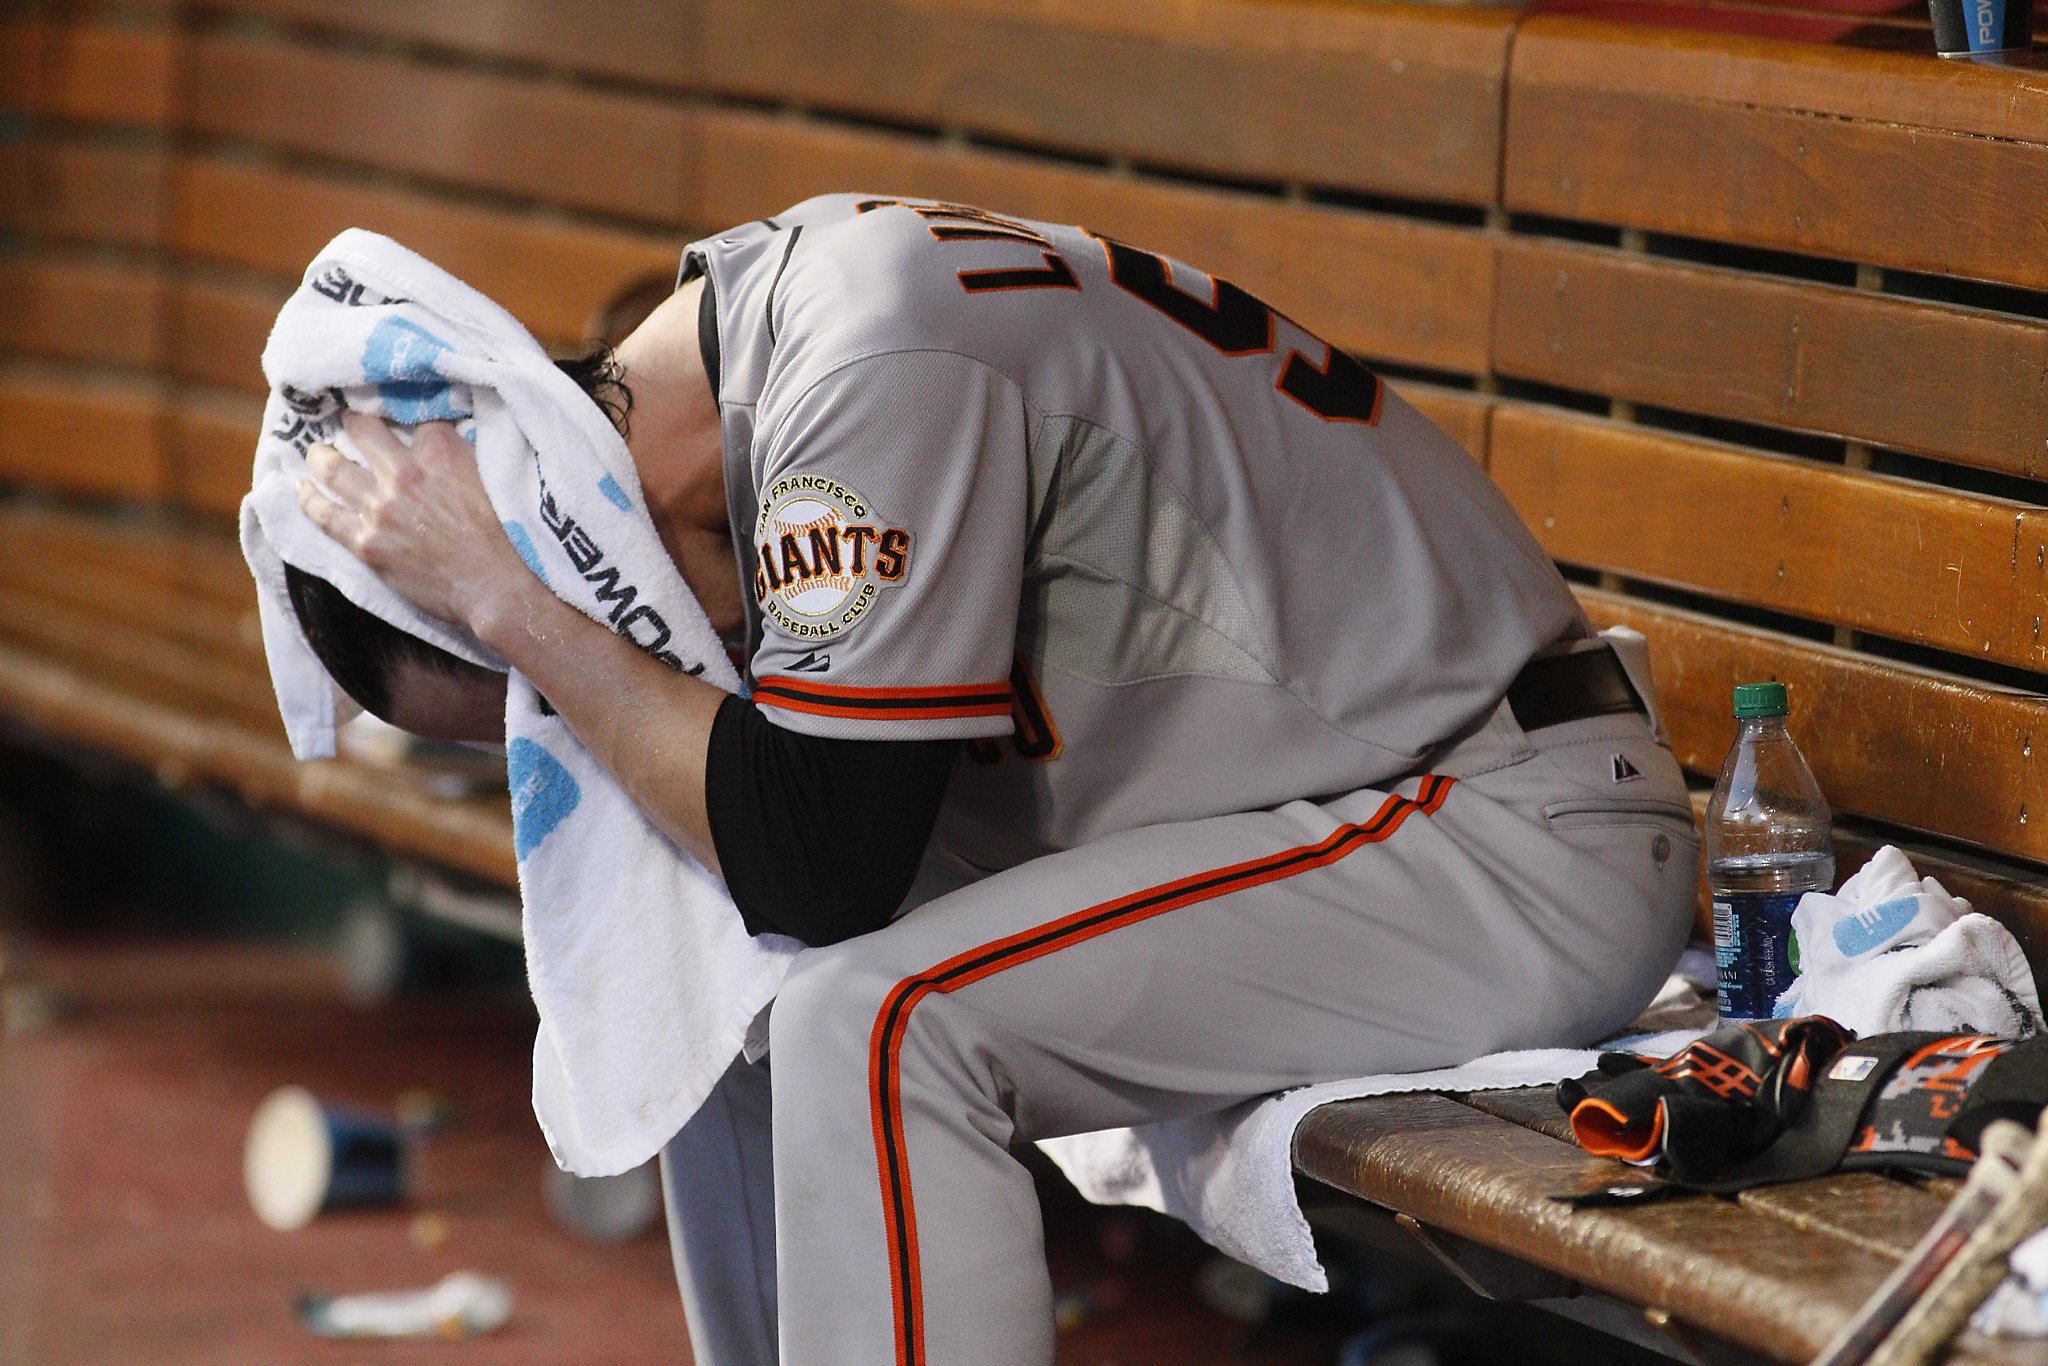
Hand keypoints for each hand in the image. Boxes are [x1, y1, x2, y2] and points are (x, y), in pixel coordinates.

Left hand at [296, 411, 528, 631]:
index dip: (404, 411)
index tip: (396, 412)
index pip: (413, 414)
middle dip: (355, 422)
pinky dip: (308, 497)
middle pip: (363, 429)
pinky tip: (301, 487)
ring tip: (318, 453)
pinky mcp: (367, 542)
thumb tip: (451, 436)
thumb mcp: (493, 476)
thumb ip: (465, 452)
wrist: (500, 588)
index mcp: (441, 450)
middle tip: (351, 424)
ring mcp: (381, 507)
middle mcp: (404, 472)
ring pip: (333, 467)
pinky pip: (323, 514)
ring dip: (322, 456)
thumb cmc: (509, 536)